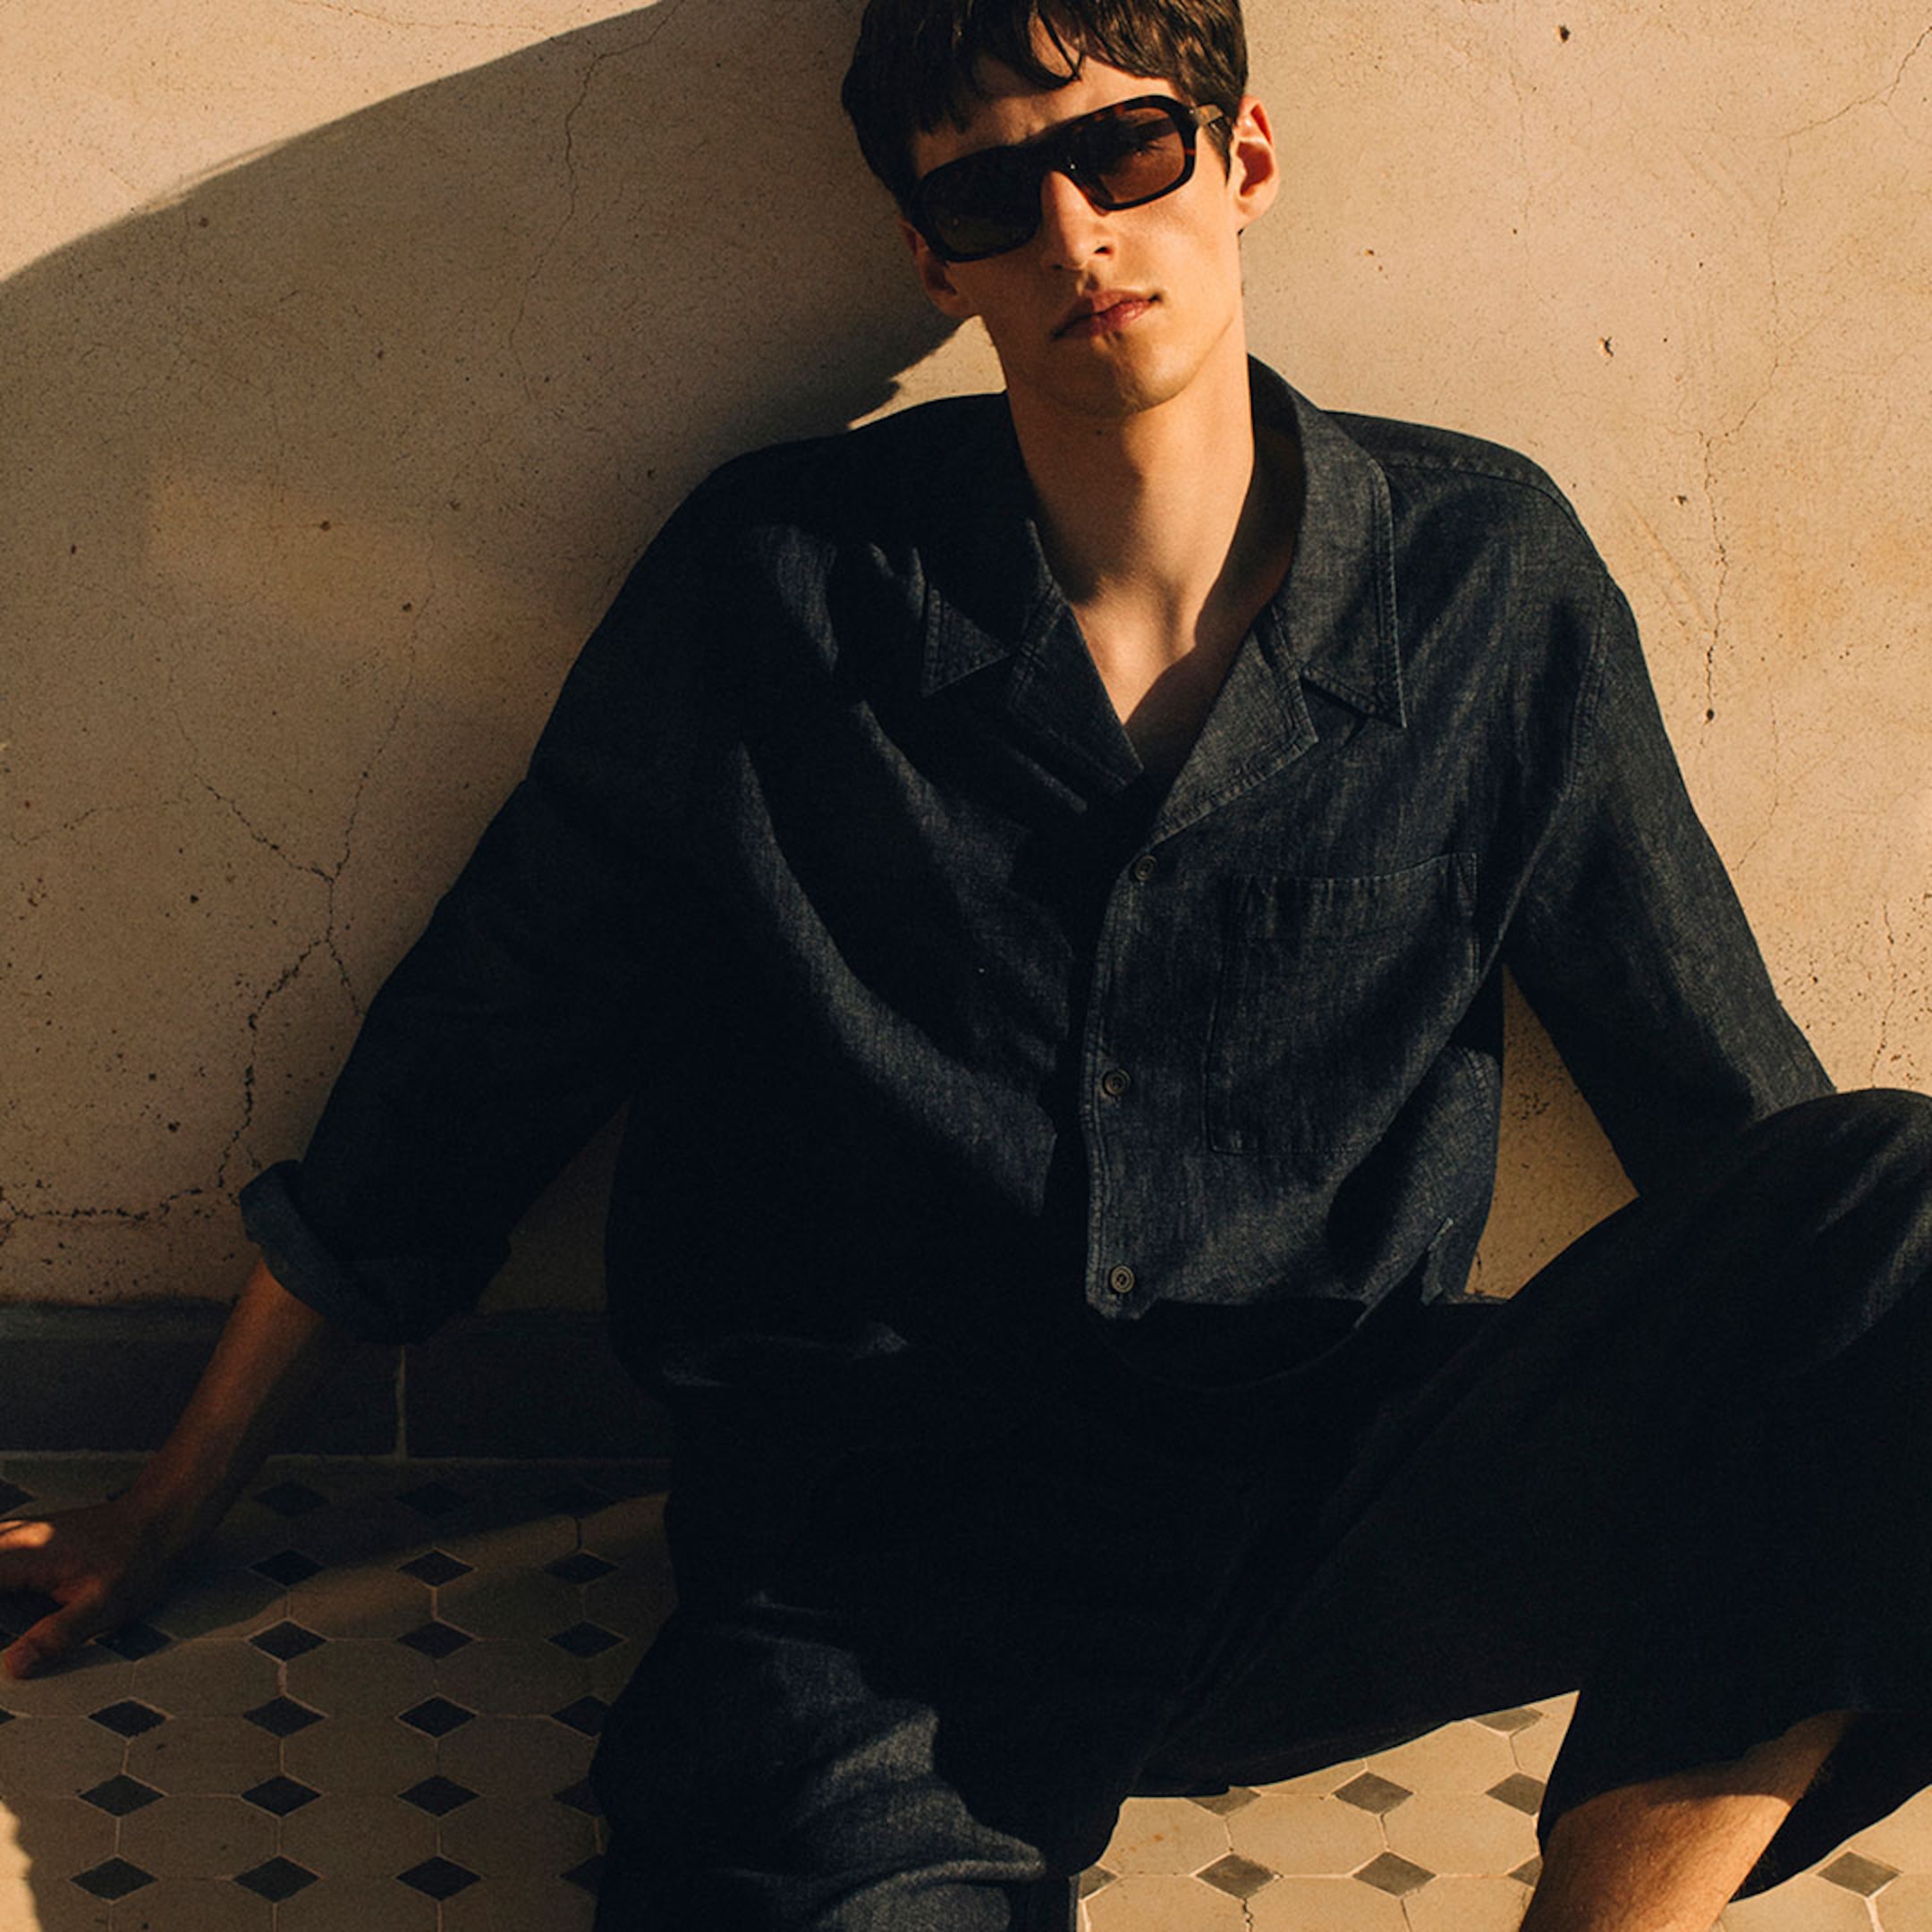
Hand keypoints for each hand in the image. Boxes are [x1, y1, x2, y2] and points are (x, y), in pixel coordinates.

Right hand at [0, 1498, 186, 1679]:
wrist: (160, 1520)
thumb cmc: (136, 1557)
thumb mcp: (103, 1604)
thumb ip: (57, 1634)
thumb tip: (14, 1666)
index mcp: (18, 1557)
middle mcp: (9, 1540)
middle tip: (5, 1643)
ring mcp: (13, 1537)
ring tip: (7, 1632)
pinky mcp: (21, 1542)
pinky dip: (1, 1589)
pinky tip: (9, 1609)